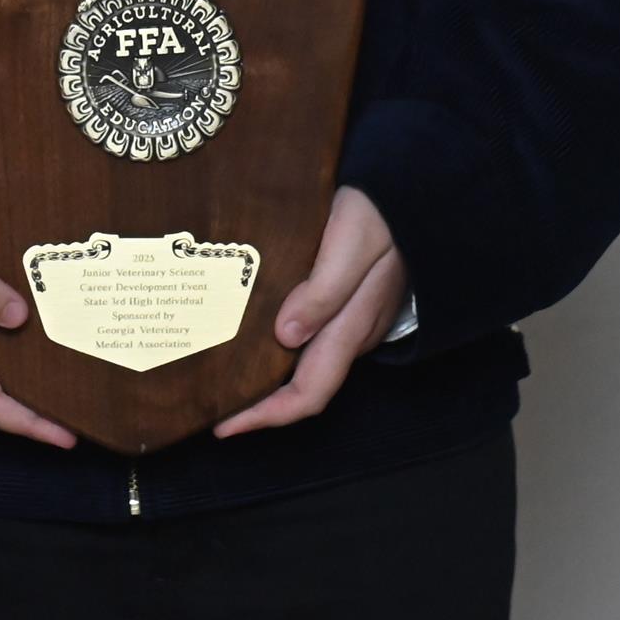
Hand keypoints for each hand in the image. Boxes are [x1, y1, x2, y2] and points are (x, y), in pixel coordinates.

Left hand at [213, 185, 406, 437]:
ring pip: (304, 363)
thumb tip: (285, 336)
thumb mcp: (351, 244)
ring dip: (266, 374)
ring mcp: (350, 321)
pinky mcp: (345, 303)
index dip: (267, 417)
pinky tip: (248, 329)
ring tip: (218, 368)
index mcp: (349, 328)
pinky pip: (309, 337)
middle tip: (208, 401)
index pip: (309, 394)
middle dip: (258, 403)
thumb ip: (323, 290)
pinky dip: (276, 345)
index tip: (223, 427)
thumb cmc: (379, 215)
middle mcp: (349, 335)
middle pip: (302, 387)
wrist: (412, 193)